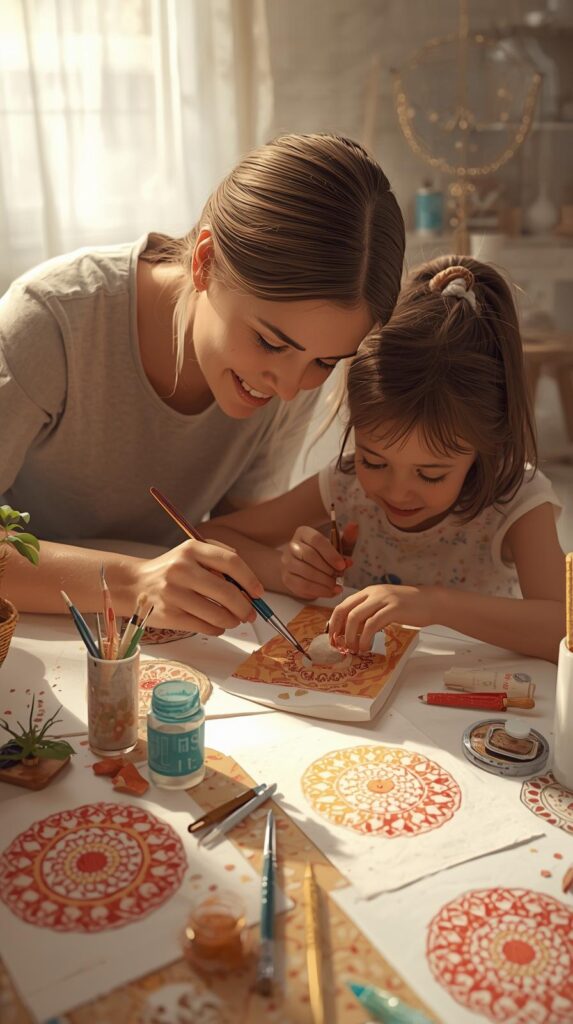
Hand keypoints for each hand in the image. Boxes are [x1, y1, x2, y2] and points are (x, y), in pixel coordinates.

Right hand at [134, 538, 262, 634]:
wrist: (134, 584)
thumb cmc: (171, 569)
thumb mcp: (191, 553)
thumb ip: (219, 558)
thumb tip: (249, 582)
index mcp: (191, 549)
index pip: (231, 562)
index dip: (250, 579)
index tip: (258, 593)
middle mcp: (182, 569)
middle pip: (227, 592)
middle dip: (245, 607)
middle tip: (250, 613)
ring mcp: (174, 593)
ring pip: (217, 614)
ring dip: (232, 621)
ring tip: (234, 620)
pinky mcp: (169, 615)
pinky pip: (204, 627)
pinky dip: (217, 628)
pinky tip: (217, 625)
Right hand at [280, 525, 349, 599]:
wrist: (306, 570)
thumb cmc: (324, 556)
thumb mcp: (337, 547)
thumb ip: (346, 539)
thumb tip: (354, 526)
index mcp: (304, 533)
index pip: (315, 539)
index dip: (330, 553)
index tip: (342, 565)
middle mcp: (292, 545)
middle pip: (309, 555)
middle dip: (328, 568)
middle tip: (340, 576)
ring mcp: (287, 562)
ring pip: (306, 572)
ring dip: (325, 581)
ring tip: (336, 585)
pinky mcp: (287, 578)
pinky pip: (303, 585)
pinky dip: (320, 590)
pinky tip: (330, 591)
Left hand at [329, 584, 437, 652]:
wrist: (432, 602)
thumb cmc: (409, 607)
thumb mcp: (385, 606)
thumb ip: (370, 614)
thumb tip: (353, 632)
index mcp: (368, 592)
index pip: (342, 605)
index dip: (334, 623)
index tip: (332, 638)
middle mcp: (373, 593)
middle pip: (344, 610)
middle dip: (338, 630)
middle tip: (340, 646)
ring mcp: (383, 600)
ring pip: (355, 617)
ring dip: (350, 636)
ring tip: (354, 649)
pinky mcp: (393, 609)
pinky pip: (372, 624)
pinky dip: (365, 638)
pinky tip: (366, 646)